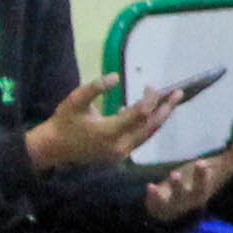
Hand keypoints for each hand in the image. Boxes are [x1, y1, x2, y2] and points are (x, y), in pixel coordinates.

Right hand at [23, 71, 185, 173]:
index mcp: (109, 132)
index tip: (152, 86)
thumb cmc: (63, 121)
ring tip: (171, 102)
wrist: (53, 148)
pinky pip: (140, 139)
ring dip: (161, 118)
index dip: (150, 99)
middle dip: (166, 109)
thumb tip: (116, 76)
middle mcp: (119, 146)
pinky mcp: (120, 156)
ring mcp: (121, 153)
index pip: (140, 114)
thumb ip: (95, 87)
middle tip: (179, 94)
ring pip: (148, 134)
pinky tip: (149, 113)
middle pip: (151, 126)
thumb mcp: (75, 100)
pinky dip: (148, 126)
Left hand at [140, 139, 232, 225]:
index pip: (224, 173)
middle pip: (202, 188)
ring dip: (177, 185)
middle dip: (202, 177)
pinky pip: (158, 202)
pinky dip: (154, 195)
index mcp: (210, 186)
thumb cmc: (191, 185)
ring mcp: (179, 201)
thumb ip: (226, 162)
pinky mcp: (161, 205)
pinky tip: (151, 186)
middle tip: (202, 163)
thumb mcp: (210, 174)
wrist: (168, 211)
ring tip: (174, 173)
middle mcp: (196, 194)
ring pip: (180, 196)